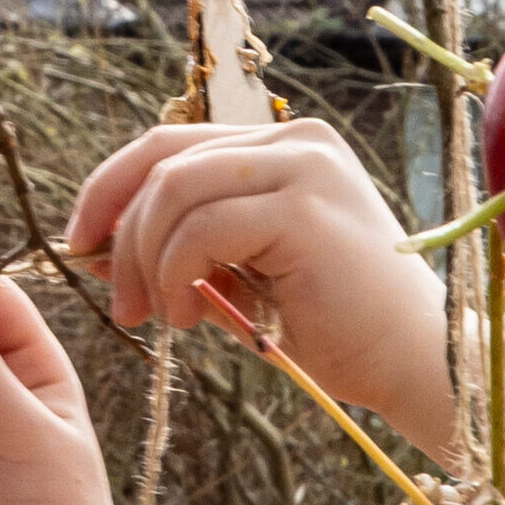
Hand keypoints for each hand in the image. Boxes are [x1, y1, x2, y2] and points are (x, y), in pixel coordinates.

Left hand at [67, 120, 454, 457]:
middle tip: (120, 303)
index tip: (85, 248)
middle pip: (162, 157)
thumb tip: (107, 246)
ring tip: (165, 317)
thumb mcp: (251, 278)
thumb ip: (194, 249)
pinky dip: (176, 275)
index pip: (173, 145)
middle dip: (120, 231)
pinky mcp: (303, 207)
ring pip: (173, 189)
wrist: (418, 363)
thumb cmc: (340, 331)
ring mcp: (304, 166)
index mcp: (289, 147)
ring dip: (148, 260)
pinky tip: (191, 318)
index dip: (112, 191)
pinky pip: (201, 229)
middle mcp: (299, 141)